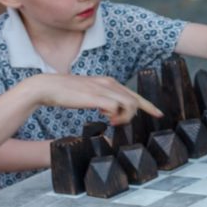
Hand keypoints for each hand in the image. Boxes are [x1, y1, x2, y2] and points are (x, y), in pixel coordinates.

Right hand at [21, 74, 161, 125]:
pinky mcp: (96, 96)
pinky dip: (115, 115)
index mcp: (109, 82)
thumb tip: (112, 113)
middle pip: (135, 100)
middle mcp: (109, 83)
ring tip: (112, 122)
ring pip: (129, 104)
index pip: (134, 94)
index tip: (159, 114)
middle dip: (134, 115)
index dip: (148, 105)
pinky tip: (105, 118)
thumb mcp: (90, 95)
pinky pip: (116, 107)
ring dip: (124, 117)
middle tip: (120, 124)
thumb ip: (103, 101)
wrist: (48, 87)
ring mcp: (103, 89)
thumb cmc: (67, 93)